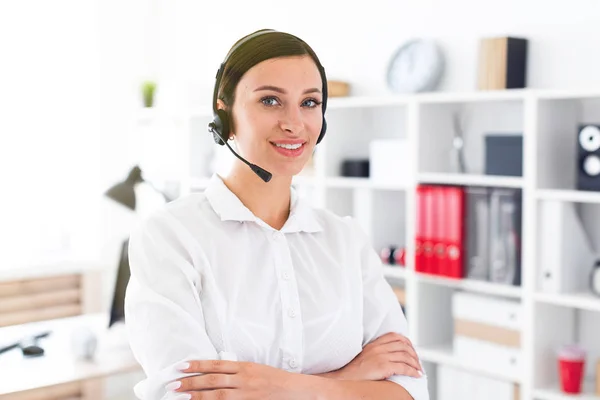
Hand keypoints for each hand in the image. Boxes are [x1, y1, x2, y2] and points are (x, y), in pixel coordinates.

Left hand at [168, 360, 311, 399]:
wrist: (297, 391)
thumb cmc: (274, 379)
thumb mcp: (255, 369)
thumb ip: (236, 371)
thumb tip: (211, 372)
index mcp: (245, 367)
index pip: (216, 365)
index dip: (197, 365)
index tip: (180, 366)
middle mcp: (245, 380)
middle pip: (213, 381)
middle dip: (191, 382)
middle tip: (172, 385)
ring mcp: (248, 395)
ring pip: (217, 396)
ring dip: (197, 396)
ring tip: (180, 397)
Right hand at [339, 332, 422, 380]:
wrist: (344, 379)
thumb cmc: (354, 372)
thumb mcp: (365, 356)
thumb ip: (377, 352)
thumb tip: (390, 357)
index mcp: (374, 344)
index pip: (395, 336)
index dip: (407, 342)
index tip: (412, 350)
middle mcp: (378, 348)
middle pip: (403, 345)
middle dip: (414, 353)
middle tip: (418, 362)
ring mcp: (381, 357)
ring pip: (406, 356)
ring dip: (416, 363)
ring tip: (419, 370)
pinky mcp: (383, 367)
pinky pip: (404, 367)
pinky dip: (413, 371)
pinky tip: (416, 375)